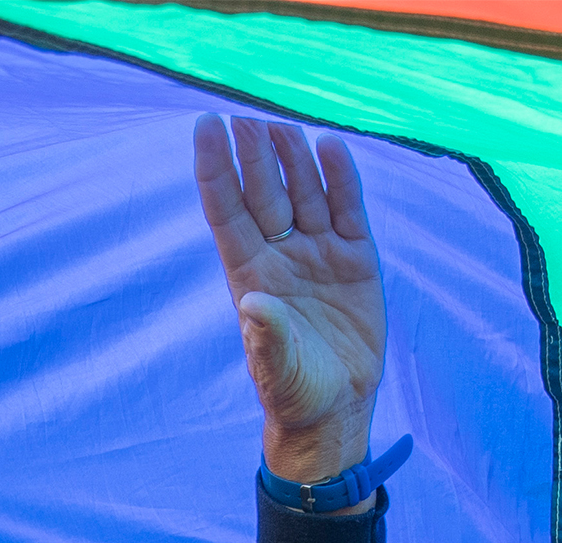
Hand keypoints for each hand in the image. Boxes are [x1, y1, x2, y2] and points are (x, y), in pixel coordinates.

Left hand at [193, 116, 384, 482]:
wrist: (336, 409)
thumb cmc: (295, 393)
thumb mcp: (278, 371)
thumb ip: (266, 339)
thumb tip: (252, 304)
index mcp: (249, 275)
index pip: (227, 210)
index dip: (215, 168)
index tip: (206, 126)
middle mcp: (280, 255)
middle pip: (264, 192)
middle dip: (254, 155)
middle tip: (246, 115)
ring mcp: (318, 253)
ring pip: (303, 192)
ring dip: (293, 158)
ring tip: (282, 123)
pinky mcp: (355, 259)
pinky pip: (347, 209)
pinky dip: (340, 179)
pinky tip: (330, 147)